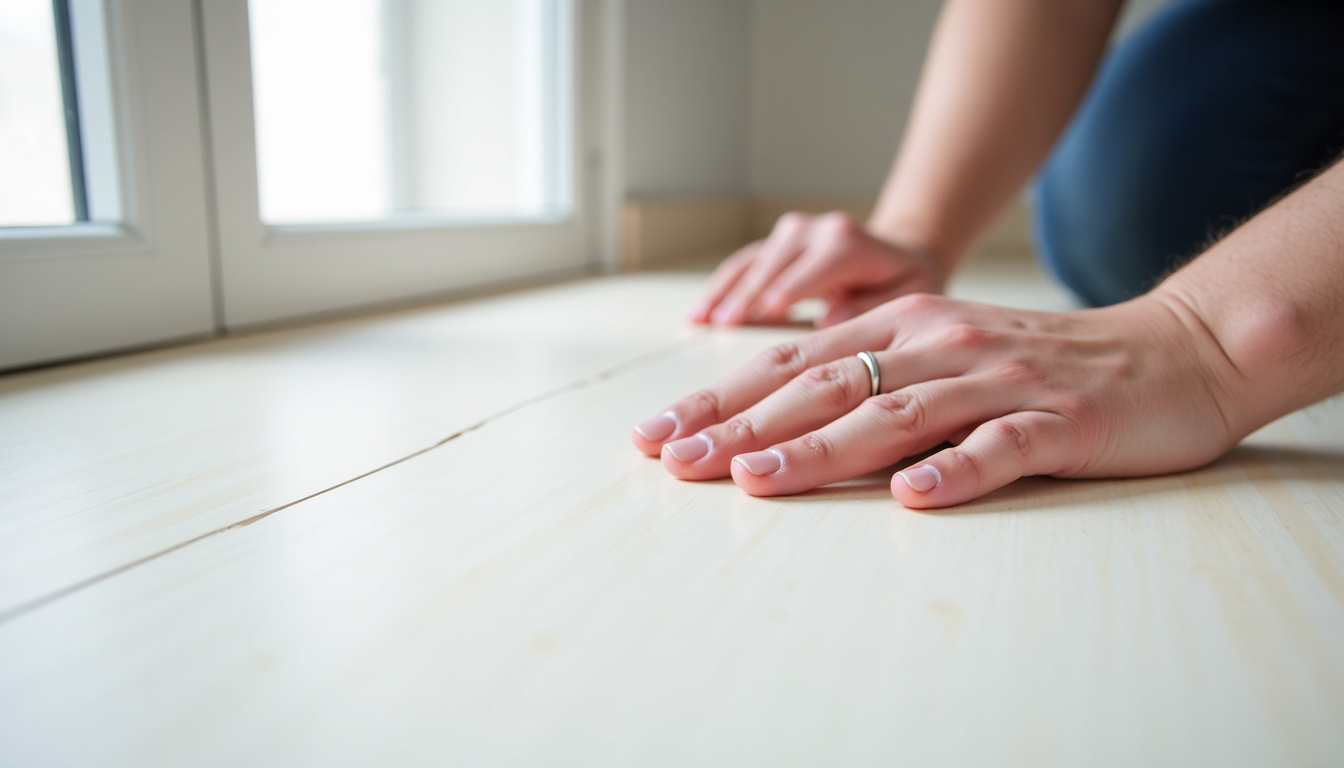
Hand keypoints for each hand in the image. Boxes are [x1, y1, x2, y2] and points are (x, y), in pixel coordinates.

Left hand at [635, 292, 1245, 507]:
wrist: (1175, 352)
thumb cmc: (1041, 365)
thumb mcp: (945, 355)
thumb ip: (872, 378)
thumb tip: (772, 423)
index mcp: (907, 326)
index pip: (794, 363)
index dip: (722, 398)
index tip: (658, 435)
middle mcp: (942, 343)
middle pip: (826, 385)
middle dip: (741, 425)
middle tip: (674, 461)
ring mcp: (1000, 381)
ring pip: (897, 414)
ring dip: (821, 448)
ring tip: (755, 479)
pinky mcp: (1060, 420)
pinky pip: (1002, 448)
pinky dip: (957, 471)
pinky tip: (913, 498)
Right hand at [686, 211, 946, 327]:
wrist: (898, 256)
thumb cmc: (904, 283)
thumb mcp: (909, 296)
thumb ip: (875, 307)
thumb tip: (832, 319)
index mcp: (850, 242)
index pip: (816, 264)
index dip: (791, 286)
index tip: (768, 311)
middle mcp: (816, 230)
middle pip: (775, 262)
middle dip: (748, 293)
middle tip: (724, 325)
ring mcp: (789, 236)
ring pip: (750, 263)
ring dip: (724, 292)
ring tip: (700, 322)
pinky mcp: (772, 248)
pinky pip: (741, 268)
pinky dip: (719, 290)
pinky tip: (698, 315)